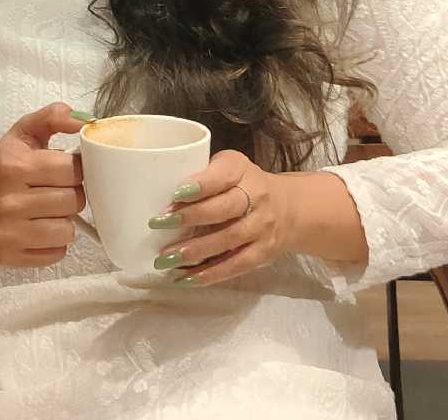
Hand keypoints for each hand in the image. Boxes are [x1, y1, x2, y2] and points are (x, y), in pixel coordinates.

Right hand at [0, 103, 85, 267]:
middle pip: (73, 201)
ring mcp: (7, 233)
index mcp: (14, 166)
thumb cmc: (3, 165)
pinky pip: (56, 253)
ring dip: (64, 219)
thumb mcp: (23, 132)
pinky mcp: (9, 257)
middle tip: (57, 188)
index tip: (66, 168)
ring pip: (67, 230)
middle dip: (71, 193)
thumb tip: (86, 122)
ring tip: (49, 209)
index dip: (76, 168)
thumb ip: (54, 117)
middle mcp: (8, 201)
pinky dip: (54, 242)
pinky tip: (40, 227)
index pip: (72, 170)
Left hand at [150, 150, 293, 286]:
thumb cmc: (243, 184)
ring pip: (229, 239)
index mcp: (241, 170)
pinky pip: (236, 265)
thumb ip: (202, 176)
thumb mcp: (228, 168)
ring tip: (166, 258)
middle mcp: (256, 197)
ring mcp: (261, 227)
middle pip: (225, 208)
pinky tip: (184, 278)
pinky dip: (209, 274)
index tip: (175, 193)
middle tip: (159, 224)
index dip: (200, 185)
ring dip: (195, 250)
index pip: (222, 176)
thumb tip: (161, 194)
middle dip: (191, 217)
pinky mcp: (263, 253)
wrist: (289, 208)